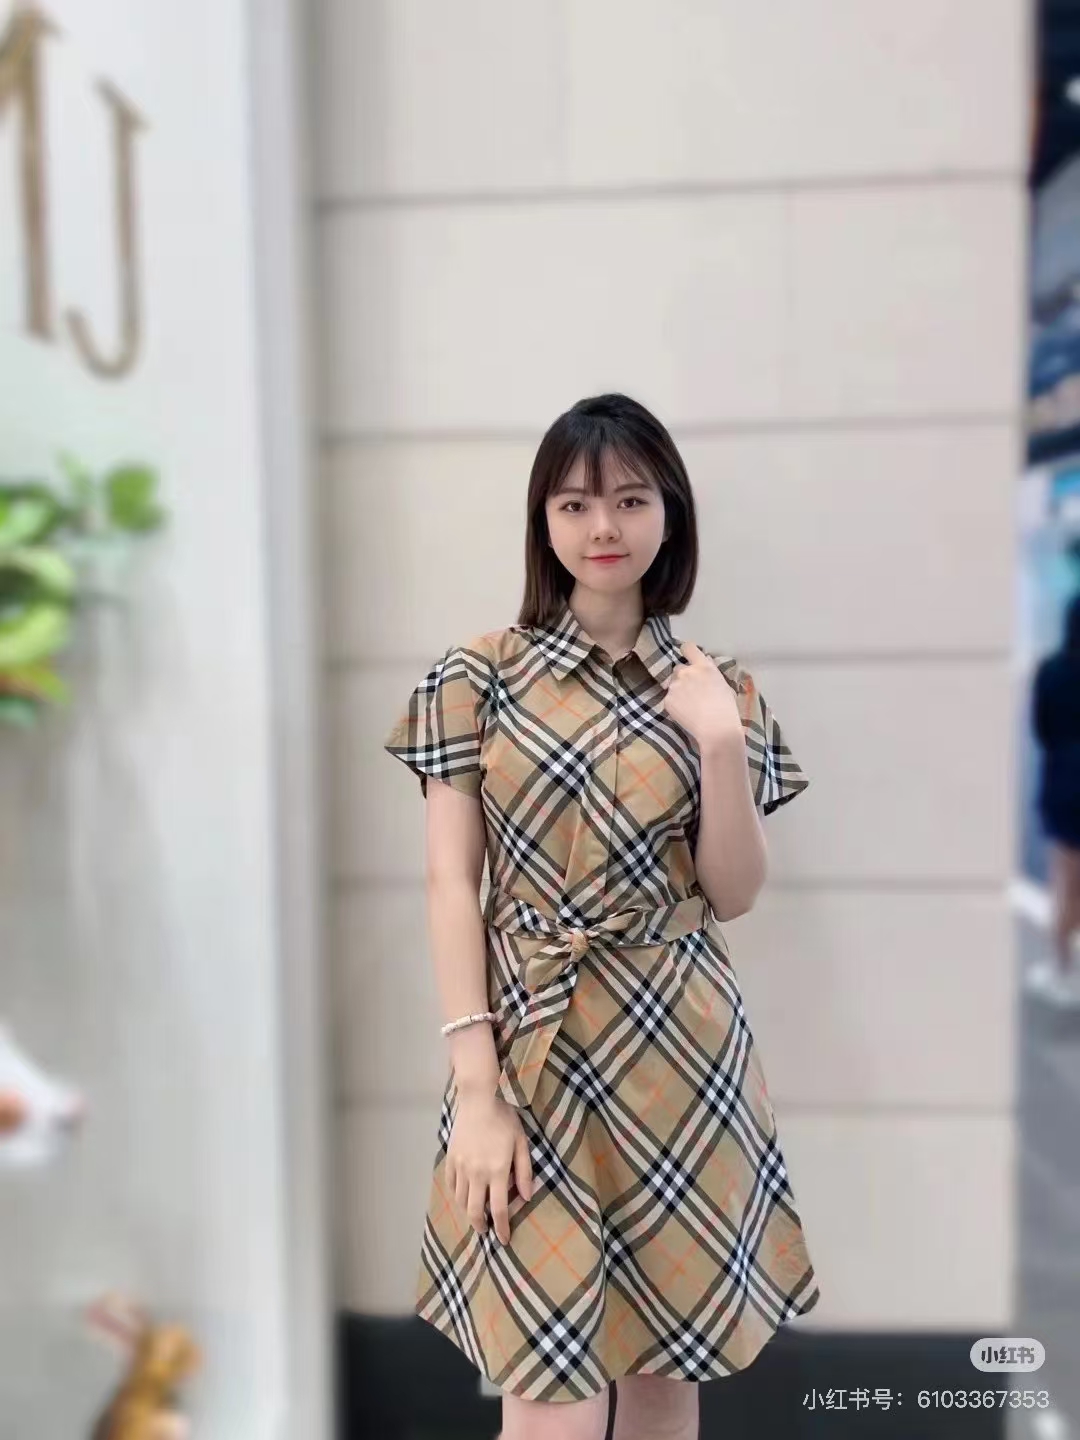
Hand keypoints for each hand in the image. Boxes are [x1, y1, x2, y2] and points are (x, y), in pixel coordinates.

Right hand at [445, 1087, 533, 1243]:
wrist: (478, 1099)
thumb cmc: (504, 1119)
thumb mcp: (521, 1143)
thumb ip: (524, 1171)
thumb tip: (527, 1197)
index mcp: (497, 1171)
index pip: (498, 1209)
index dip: (502, 1228)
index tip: (504, 1240)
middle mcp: (476, 1173)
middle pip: (474, 1211)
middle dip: (481, 1226)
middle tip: (487, 1231)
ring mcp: (461, 1166)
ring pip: (460, 1200)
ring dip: (468, 1212)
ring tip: (476, 1214)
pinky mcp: (451, 1158)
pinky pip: (450, 1184)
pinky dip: (456, 1195)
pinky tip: (463, 1195)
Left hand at [663, 640, 744, 749]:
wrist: (716, 728)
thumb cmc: (727, 708)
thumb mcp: (724, 685)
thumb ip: (711, 672)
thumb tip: (706, 661)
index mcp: (703, 666)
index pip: (688, 648)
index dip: (687, 651)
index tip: (687, 656)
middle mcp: (686, 672)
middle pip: (678, 668)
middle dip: (683, 676)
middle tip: (691, 689)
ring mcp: (675, 686)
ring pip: (673, 684)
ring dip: (678, 690)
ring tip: (689, 705)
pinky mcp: (667, 700)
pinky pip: (669, 698)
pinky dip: (675, 704)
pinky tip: (685, 713)